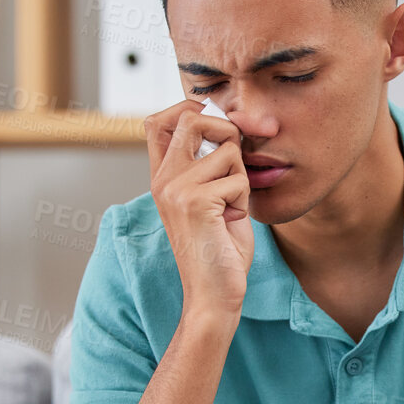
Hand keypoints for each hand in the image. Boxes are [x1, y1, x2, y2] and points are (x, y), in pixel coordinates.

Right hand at [146, 99, 255, 321]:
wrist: (214, 295)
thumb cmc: (221, 250)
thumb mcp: (214, 198)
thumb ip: (214, 163)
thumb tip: (235, 122)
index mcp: (162, 177)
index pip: (159, 120)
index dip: (192, 109)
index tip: (220, 125)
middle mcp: (163, 179)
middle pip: (193, 117)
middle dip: (228, 130)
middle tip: (236, 165)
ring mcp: (175, 189)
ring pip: (228, 151)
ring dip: (242, 180)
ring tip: (230, 210)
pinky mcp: (195, 202)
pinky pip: (238, 180)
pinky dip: (244, 201)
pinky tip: (230, 223)